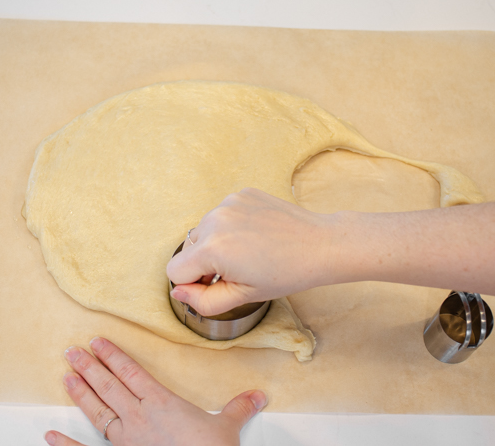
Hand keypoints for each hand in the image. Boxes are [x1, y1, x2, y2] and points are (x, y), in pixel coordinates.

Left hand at [45, 337, 266, 445]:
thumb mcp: (227, 428)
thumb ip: (239, 408)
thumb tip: (257, 396)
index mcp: (161, 403)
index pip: (131, 372)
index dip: (113, 355)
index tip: (98, 341)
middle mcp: (138, 417)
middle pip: (109, 385)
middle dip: (89, 365)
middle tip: (72, 350)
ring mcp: (126, 439)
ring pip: (97, 410)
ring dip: (80, 392)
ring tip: (66, 374)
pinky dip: (67, 445)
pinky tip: (51, 437)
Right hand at [167, 188, 333, 315]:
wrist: (320, 244)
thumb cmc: (286, 273)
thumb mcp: (243, 296)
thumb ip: (203, 301)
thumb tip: (179, 293)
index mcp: (212, 249)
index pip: (174, 271)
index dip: (192, 284)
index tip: (216, 285)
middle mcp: (214, 220)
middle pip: (188, 250)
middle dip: (204, 263)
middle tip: (237, 270)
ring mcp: (228, 203)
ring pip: (203, 231)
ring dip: (216, 243)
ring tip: (248, 251)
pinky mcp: (240, 194)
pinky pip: (221, 215)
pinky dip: (231, 226)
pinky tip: (254, 235)